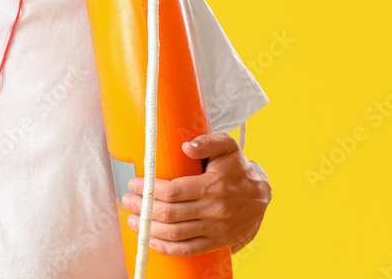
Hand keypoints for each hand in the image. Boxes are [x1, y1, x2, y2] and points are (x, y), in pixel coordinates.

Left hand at [121, 133, 270, 255]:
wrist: (262, 194)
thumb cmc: (237, 167)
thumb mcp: (227, 146)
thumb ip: (207, 142)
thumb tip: (185, 146)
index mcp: (214, 185)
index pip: (174, 191)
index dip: (149, 189)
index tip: (134, 184)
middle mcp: (216, 209)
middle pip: (170, 213)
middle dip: (144, 208)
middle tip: (128, 200)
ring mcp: (217, 229)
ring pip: (175, 234)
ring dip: (149, 228)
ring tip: (134, 220)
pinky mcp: (218, 242)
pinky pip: (188, 249)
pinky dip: (166, 248)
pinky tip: (151, 239)